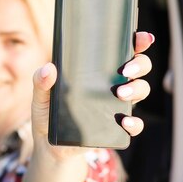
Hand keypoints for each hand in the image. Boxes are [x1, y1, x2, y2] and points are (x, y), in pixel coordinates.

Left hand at [31, 31, 154, 157]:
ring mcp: (116, 106)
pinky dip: (134, 123)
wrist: (50, 144)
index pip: (120, 51)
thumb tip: (49, 68)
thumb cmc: (48, 114)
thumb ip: (41, 81)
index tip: (141, 37)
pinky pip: (135, 124)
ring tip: (121, 93)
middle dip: (139, 64)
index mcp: (96, 72)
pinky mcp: (116, 128)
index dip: (135, 42)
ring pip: (141, 90)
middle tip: (126, 69)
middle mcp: (112, 85)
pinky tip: (124, 121)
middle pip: (139, 67)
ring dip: (137, 89)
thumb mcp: (41, 96)